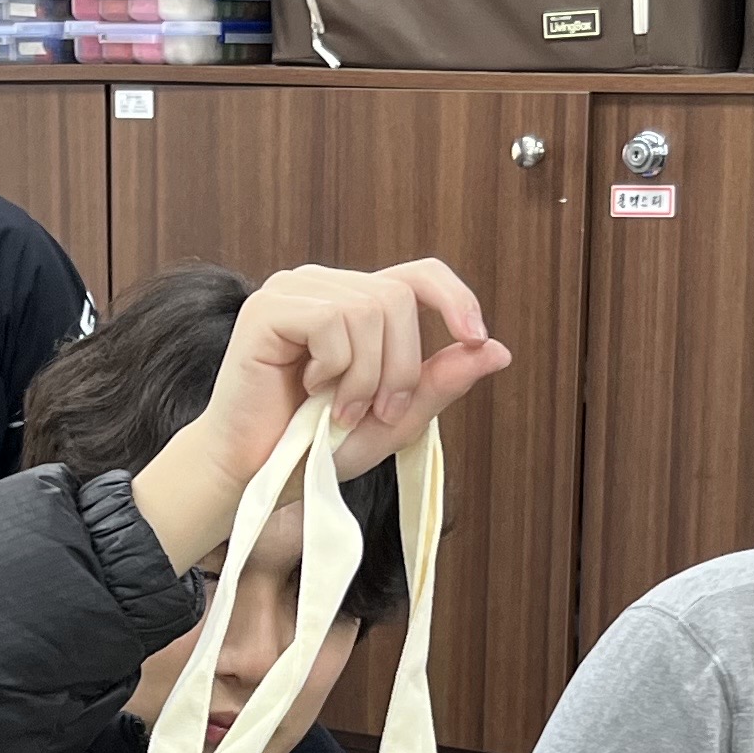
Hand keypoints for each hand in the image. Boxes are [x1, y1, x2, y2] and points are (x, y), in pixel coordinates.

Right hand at [135, 260, 515, 572]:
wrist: (255, 478)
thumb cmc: (313, 449)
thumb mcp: (393, 420)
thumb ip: (438, 383)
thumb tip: (498, 350)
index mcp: (355, 304)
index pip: (419, 274)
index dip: (455, 297)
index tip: (476, 338)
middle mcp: (324, 287)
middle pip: (398, 297)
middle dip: (400, 366)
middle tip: (375, 412)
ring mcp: (293, 291)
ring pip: (369, 308)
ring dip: (366, 375)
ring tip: (339, 410)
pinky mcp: (268, 309)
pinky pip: (333, 322)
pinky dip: (335, 368)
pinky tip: (310, 391)